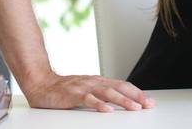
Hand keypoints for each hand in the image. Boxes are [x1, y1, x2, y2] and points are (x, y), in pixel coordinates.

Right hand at [23, 71, 154, 111]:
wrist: (41, 84)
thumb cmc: (65, 90)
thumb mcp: (88, 90)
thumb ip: (102, 94)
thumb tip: (121, 101)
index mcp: (100, 82)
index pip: (123, 85)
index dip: (137, 93)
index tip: (149, 102)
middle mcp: (95, 82)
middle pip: (120, 87)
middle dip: (136, 96)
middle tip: (148, 105)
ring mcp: (84, 87)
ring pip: (107, 92)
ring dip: (123, 100)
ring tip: (134, 108)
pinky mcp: (73, 95)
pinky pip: (88, 99)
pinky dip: (99, 104)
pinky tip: (107, 110)